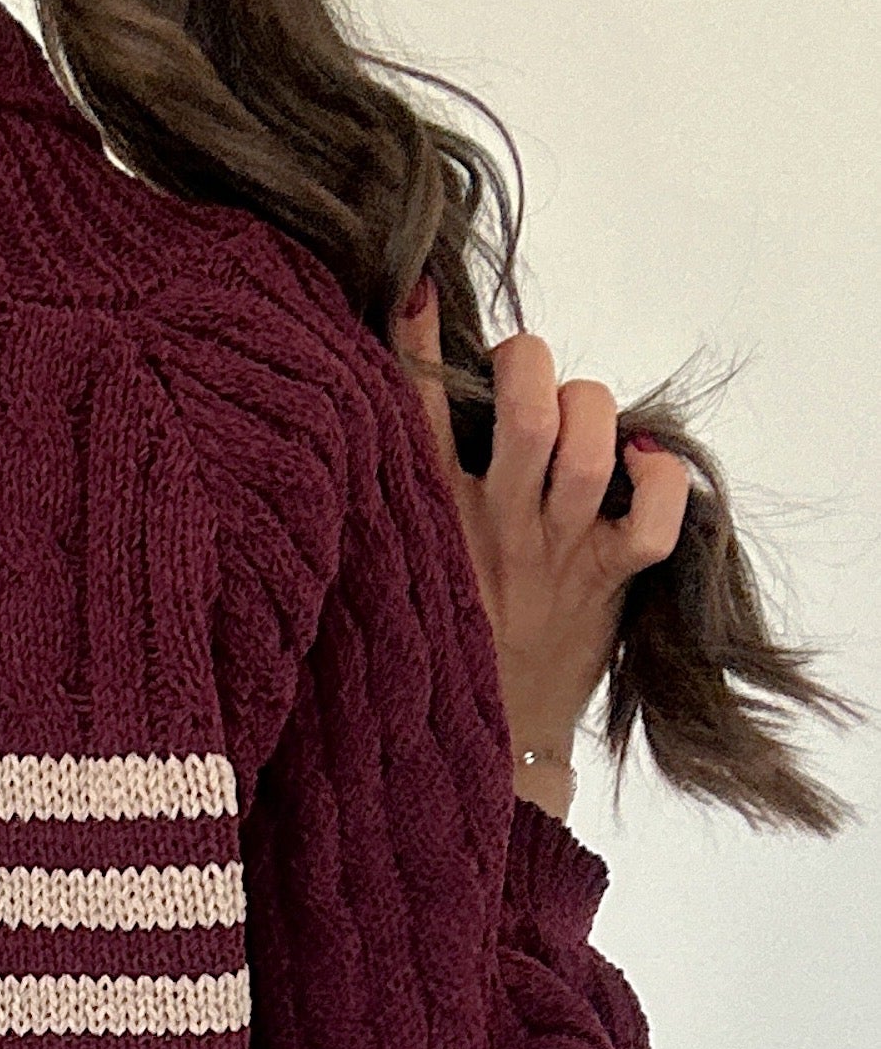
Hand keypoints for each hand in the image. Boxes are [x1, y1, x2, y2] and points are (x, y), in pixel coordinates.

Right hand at [391, 278, 689, 807]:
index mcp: (427, 524)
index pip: (413, 418)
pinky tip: (644, 465)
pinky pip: (655, 520)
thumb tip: (384, 420)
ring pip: (591, 449)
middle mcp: (494, 530)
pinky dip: (663, 479)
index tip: (419, 293)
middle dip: (531, 363)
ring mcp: (556, 556)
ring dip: (593, 409)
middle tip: (520, 373)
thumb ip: (390, 505)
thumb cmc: (440, 651)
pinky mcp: (606, 583)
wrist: (487, 755)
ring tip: (580, 417)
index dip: (416, 344)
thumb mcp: (391, 576)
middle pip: (530, 413)